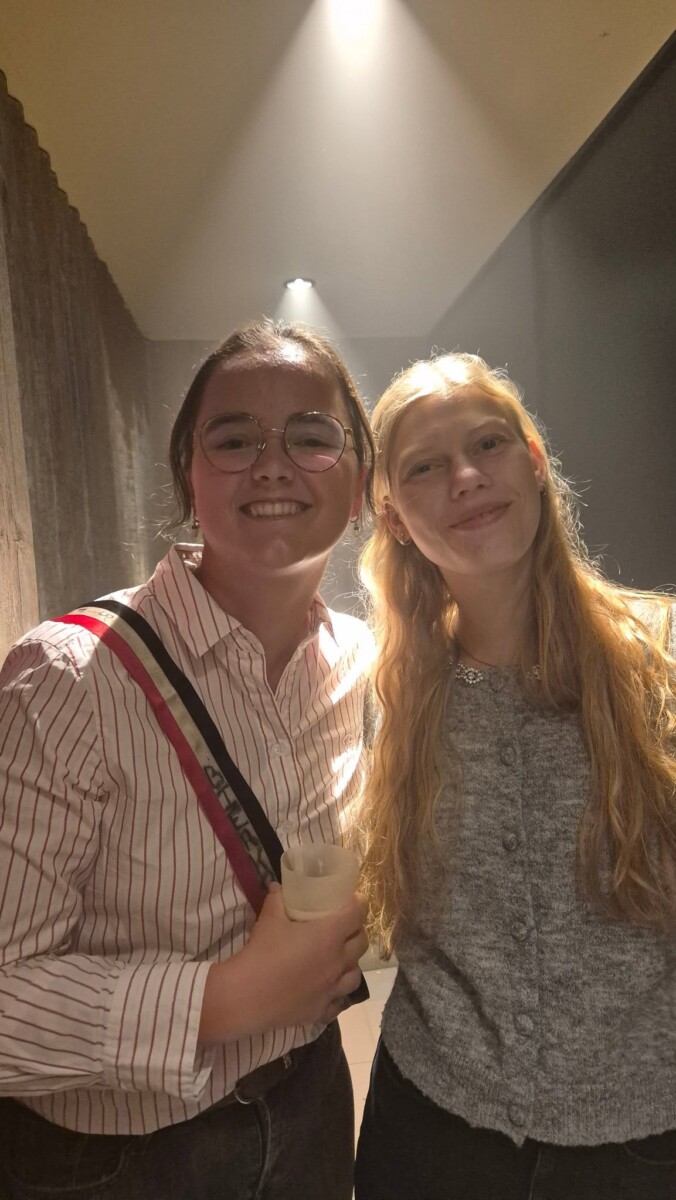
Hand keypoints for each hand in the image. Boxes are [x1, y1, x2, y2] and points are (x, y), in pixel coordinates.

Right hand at [198, 885, 367, 1043]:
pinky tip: (328, 990)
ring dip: (351, 964)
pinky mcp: (323, 1010)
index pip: (356, 914)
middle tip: (345, 927)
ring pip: (355, 974)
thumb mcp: (269, 918)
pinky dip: (338, 994)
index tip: (355, 899)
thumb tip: (277, 886)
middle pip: (362, 943)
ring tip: (339, 960)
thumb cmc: (262, 952)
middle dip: (357, 932)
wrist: (246, 996)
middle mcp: (338, 962)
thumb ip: (277, 898)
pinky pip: (340, 1001)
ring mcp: (333, 989)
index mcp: (329, 936)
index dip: (359, 904)